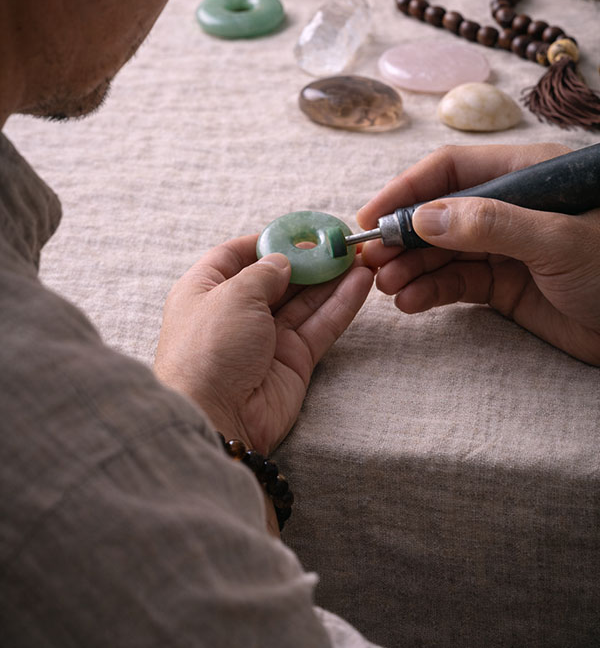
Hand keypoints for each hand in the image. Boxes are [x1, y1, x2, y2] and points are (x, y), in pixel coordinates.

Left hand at [154, 235, 372, 454]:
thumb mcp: (233, 294)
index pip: (236, 255)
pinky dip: (341, 304)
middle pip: (277, 278)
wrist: (214, 418)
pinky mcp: (293, 361)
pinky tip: (361, 281)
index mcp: (205, 290)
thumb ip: (264, 272)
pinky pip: (320, 326)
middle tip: (339, 242)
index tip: (298, 230)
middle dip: (307, 259)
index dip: (268, 242)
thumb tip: (283, 261)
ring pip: (304, 301)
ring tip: (359, 255)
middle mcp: (235, 313)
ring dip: (331, 278)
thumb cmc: (209, 350)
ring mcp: (265, 339)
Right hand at [357, 143, 599, 365]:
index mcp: (526, 174)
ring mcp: (506, 247)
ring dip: (411, 267)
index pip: (451, 170)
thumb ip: (492, 225)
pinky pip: (458, 282)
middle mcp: (510, 206)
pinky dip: (431, 291)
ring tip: (386, 288)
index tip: (373, 216)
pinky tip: (411, 302)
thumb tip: (424, 218)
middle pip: (440, 212)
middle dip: (403, 236)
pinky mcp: (506, 285)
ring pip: (443, 250)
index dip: (407, 190)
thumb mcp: (559, 241)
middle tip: (371, 260)